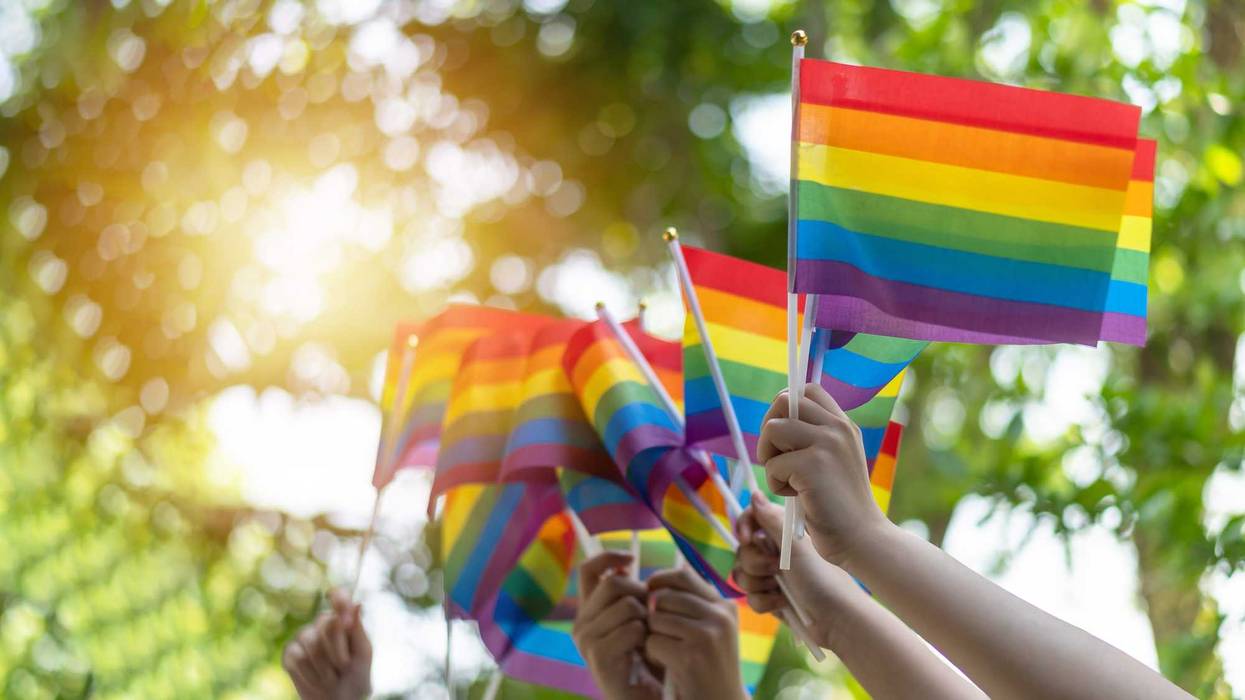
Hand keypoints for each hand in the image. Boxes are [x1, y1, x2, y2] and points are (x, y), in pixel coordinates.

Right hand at [282, 589, 371, 699]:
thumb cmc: (356, 677)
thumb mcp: (363, 655)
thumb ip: (358, 630)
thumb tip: (357, 604)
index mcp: (343, 621)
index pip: (339, 597)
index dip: (338, 597)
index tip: (337, 600)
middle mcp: (321, 624)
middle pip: (325, 623)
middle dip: (337, 648)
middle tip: (344, 665)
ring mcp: (303, 637)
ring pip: (310, 641)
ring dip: (324, 666)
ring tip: (332, 676)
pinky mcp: (290, 654)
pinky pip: (297, 658)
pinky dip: (310, 674)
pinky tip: (317, 680)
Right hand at [572, 552, 660, 699]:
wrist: (643, 699)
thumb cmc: (645, 659)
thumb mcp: (636, 620)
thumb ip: (627, 595)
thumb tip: (625, 562)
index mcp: (588, 611)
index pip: (588, 570)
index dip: (609, 556)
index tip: (632, 558)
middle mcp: (581, 624)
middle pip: (613, 582)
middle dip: (640, 592)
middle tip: (650, 613)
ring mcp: (586, 640)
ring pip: (626, 605)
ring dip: (646, 618)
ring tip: (648, 637)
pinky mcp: (598, 656)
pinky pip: (632, 629)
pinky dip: (646, 637)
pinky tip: (646, 652)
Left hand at [644, 567, 746, 699]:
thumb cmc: (710, 667)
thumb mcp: (711, 630)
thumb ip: (691, 604)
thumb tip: (654, 580)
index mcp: (725, 607)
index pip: (682, 575)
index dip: (659, 581)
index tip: (649, 595)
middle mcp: (720, 616)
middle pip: (664, 598)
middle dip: (654, 615)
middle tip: (660, 635)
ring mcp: (707, 635)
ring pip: (655, 619)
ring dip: (652, 637)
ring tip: (667, 653)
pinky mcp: (691, 656)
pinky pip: (652, 642)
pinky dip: (652, 655)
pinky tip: (667, 666)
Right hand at [734, 497, 871, 650]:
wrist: (836, 618)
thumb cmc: (821, 578)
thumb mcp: (795, 546)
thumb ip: (771, 520)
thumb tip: (754, 494)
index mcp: (783, 532)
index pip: (751, 519)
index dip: (744, 527)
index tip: (747, 539)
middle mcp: (776, 551)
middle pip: (742, 549)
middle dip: (755, 563)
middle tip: (777, 569)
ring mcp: (772, 575)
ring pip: (742, 574)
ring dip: (759, 583)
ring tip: (781, 589)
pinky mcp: (770, 598)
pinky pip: (750, 596)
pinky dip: (765, 602)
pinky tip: (783, 603)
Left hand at [757, 383, 887, 565]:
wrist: (862, 539)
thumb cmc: (838, 506)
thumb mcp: (830, 462)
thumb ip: (812, 439)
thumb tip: (774, 420)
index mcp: (843, 425)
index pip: (807, 390)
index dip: (785, 408)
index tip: (783, 437)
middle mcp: (838, 428)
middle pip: (783, 401)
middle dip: (769, 430)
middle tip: (777, 458)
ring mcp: (828, 443)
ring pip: (772, 428)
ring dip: (769, 457)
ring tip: (787, 479)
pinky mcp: (813, 464)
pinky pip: (772, 464)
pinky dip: (775, 484)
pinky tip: (797, 497)